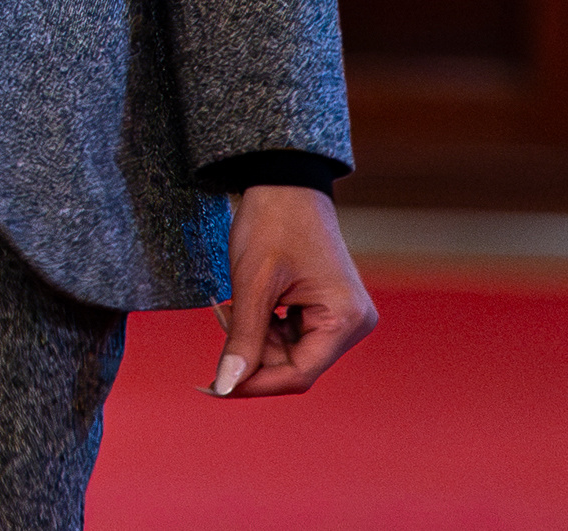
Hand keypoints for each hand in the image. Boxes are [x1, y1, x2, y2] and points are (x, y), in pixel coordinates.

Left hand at [209, 184, 376, 397]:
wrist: (283, 181)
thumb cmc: (273, 223)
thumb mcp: (252, 283)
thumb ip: (243, 338)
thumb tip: (226, 386)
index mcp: (345, 319)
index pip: (299, 374)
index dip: (255, 383)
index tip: (215, 386)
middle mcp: (352, 324)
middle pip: (294, 365)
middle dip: (251, 353)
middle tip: (220, 318)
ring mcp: (341, 317)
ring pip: (288, 352)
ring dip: (253, 337)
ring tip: (229, 303)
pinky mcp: (326, 308)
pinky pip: (290, 335)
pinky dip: (261, 326)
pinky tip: (243, 302)